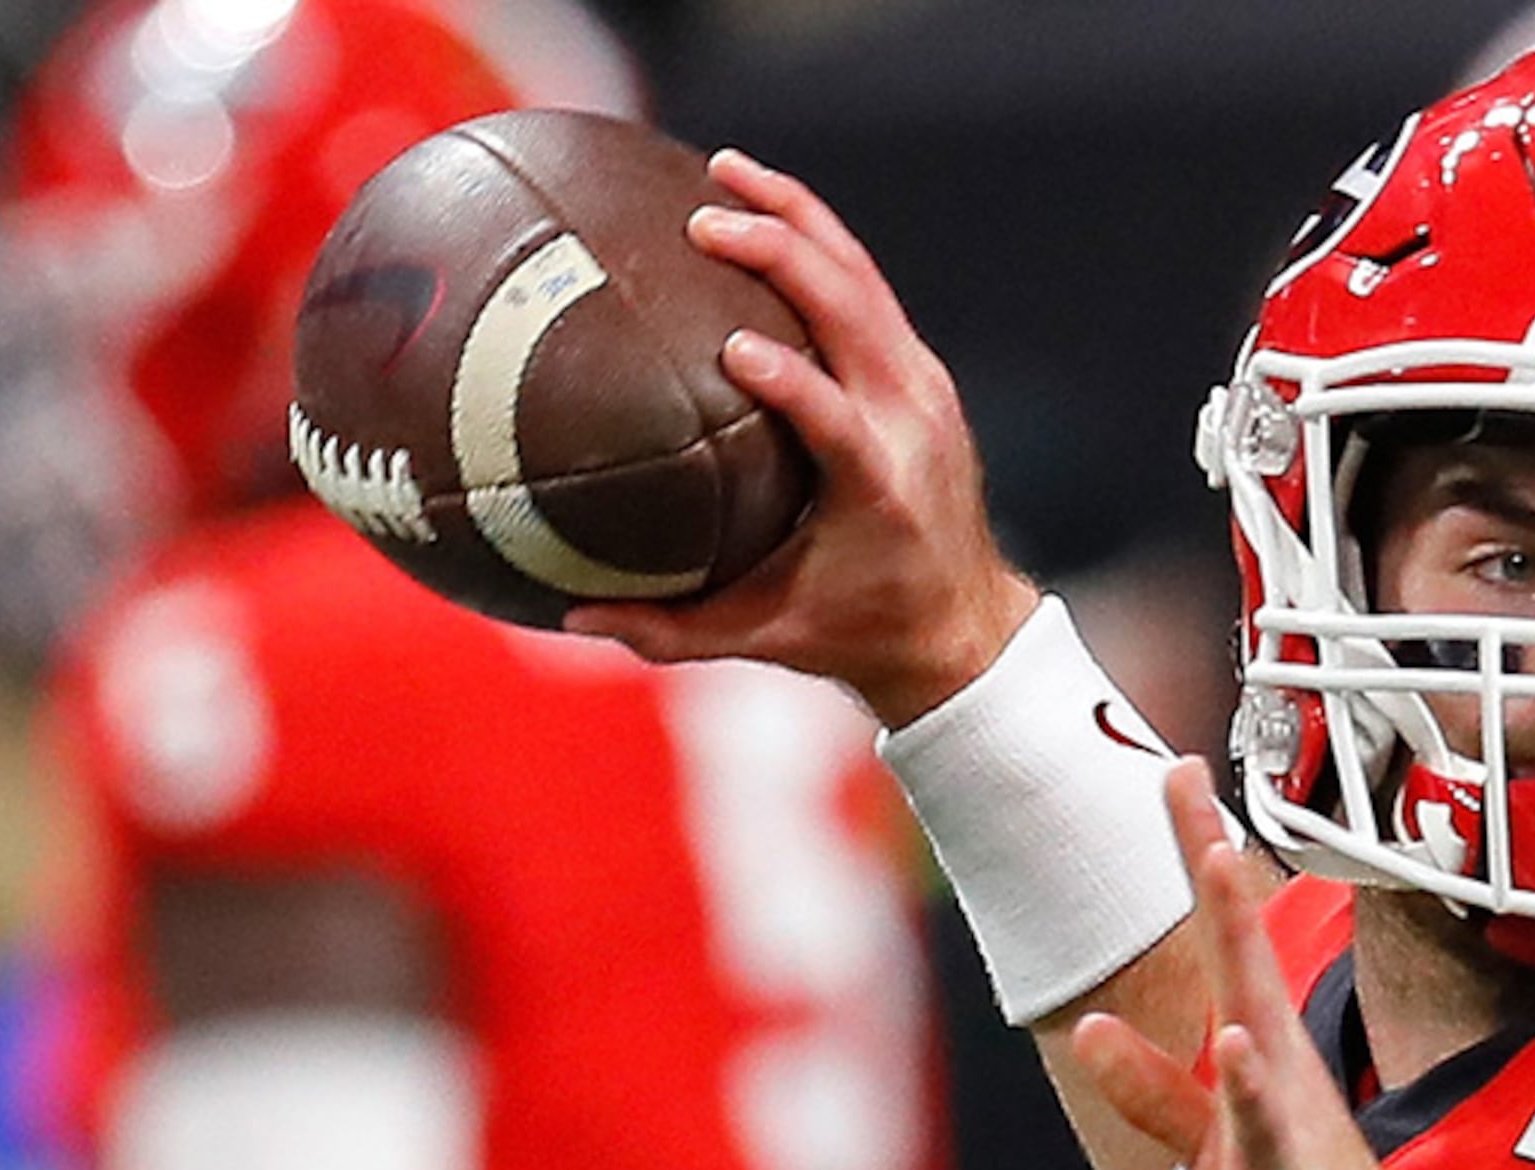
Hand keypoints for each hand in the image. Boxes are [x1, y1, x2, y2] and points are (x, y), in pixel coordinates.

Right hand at [567, 149, 1040, 721]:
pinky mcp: (918, 369)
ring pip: (862, 277)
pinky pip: (866, 286)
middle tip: (700, 220)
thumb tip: (569, 617)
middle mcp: (910, 422)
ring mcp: (922, 387)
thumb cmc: (858, 631)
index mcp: (880, 487)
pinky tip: (756, 202)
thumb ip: (671, 630)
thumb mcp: (767, 637)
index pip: (837, 418)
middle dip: (782, 255)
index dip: (793, 380)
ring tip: (724, 168)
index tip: (733, 346)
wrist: (965, 621)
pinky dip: (816, 239)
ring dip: (797, 216)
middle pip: (854, 312)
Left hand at [1066, 767, 1412, 1169]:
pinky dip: (1253, 1087)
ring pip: (1258, 1013)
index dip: (1198, 856)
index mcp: (1262, 1052)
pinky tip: (1241, 1042)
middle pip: (1239, 945)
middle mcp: (1278, 1065)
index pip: (1225, 939)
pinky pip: (1266, 1129)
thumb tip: (1092, 1029)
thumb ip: (1155, 1091)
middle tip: (1181, 772)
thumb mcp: (1213, 1148)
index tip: (1177, 772)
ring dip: (1239, 939)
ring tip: (1218, 860)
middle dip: (1208, 858)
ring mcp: (1286, 1118)